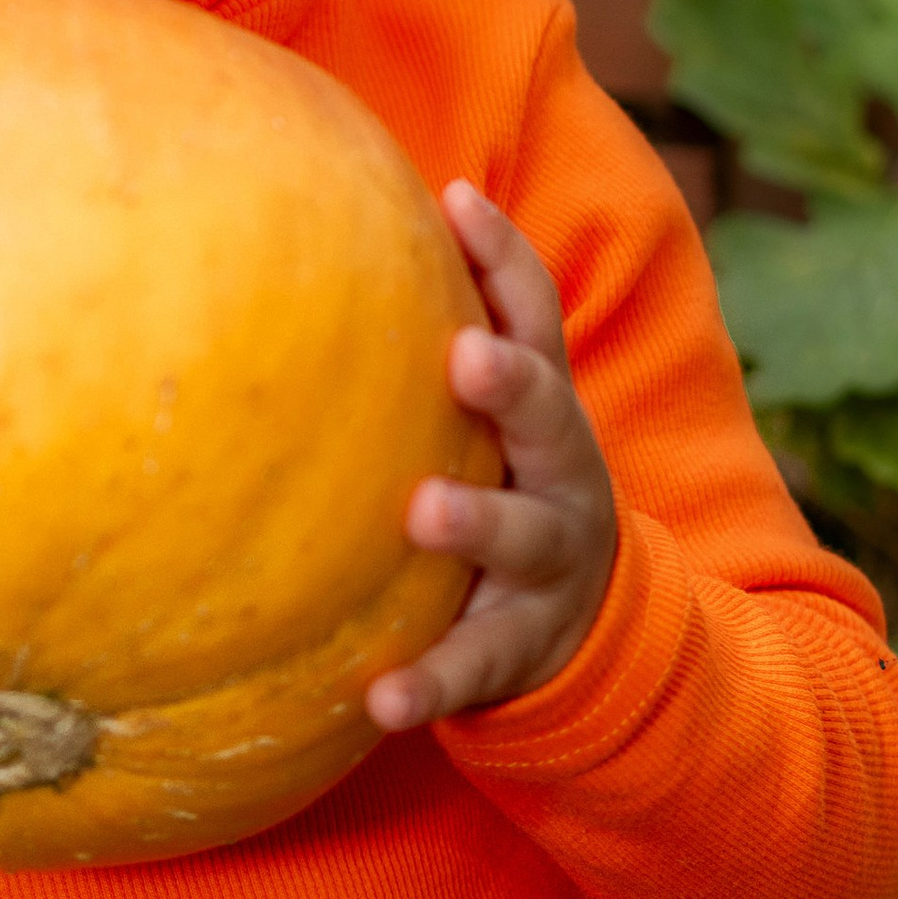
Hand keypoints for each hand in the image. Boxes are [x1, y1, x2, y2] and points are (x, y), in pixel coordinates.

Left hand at [364, 182, 617, 733]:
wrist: (585, 623)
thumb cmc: (502, 478)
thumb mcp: (490, 410)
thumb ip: (433, 329)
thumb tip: (312, 212)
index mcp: (543, 407)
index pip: (533, 315)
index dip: (503, 257)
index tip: (456, 200)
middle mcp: (562, 473)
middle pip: (550, 417)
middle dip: (512, 383)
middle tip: (466, 355)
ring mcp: (549, 563)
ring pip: (522, 537)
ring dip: (477, 521)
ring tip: (424, 512)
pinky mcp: (520, 647)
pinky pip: (473, 666)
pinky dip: (432, 682)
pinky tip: (380, 698)